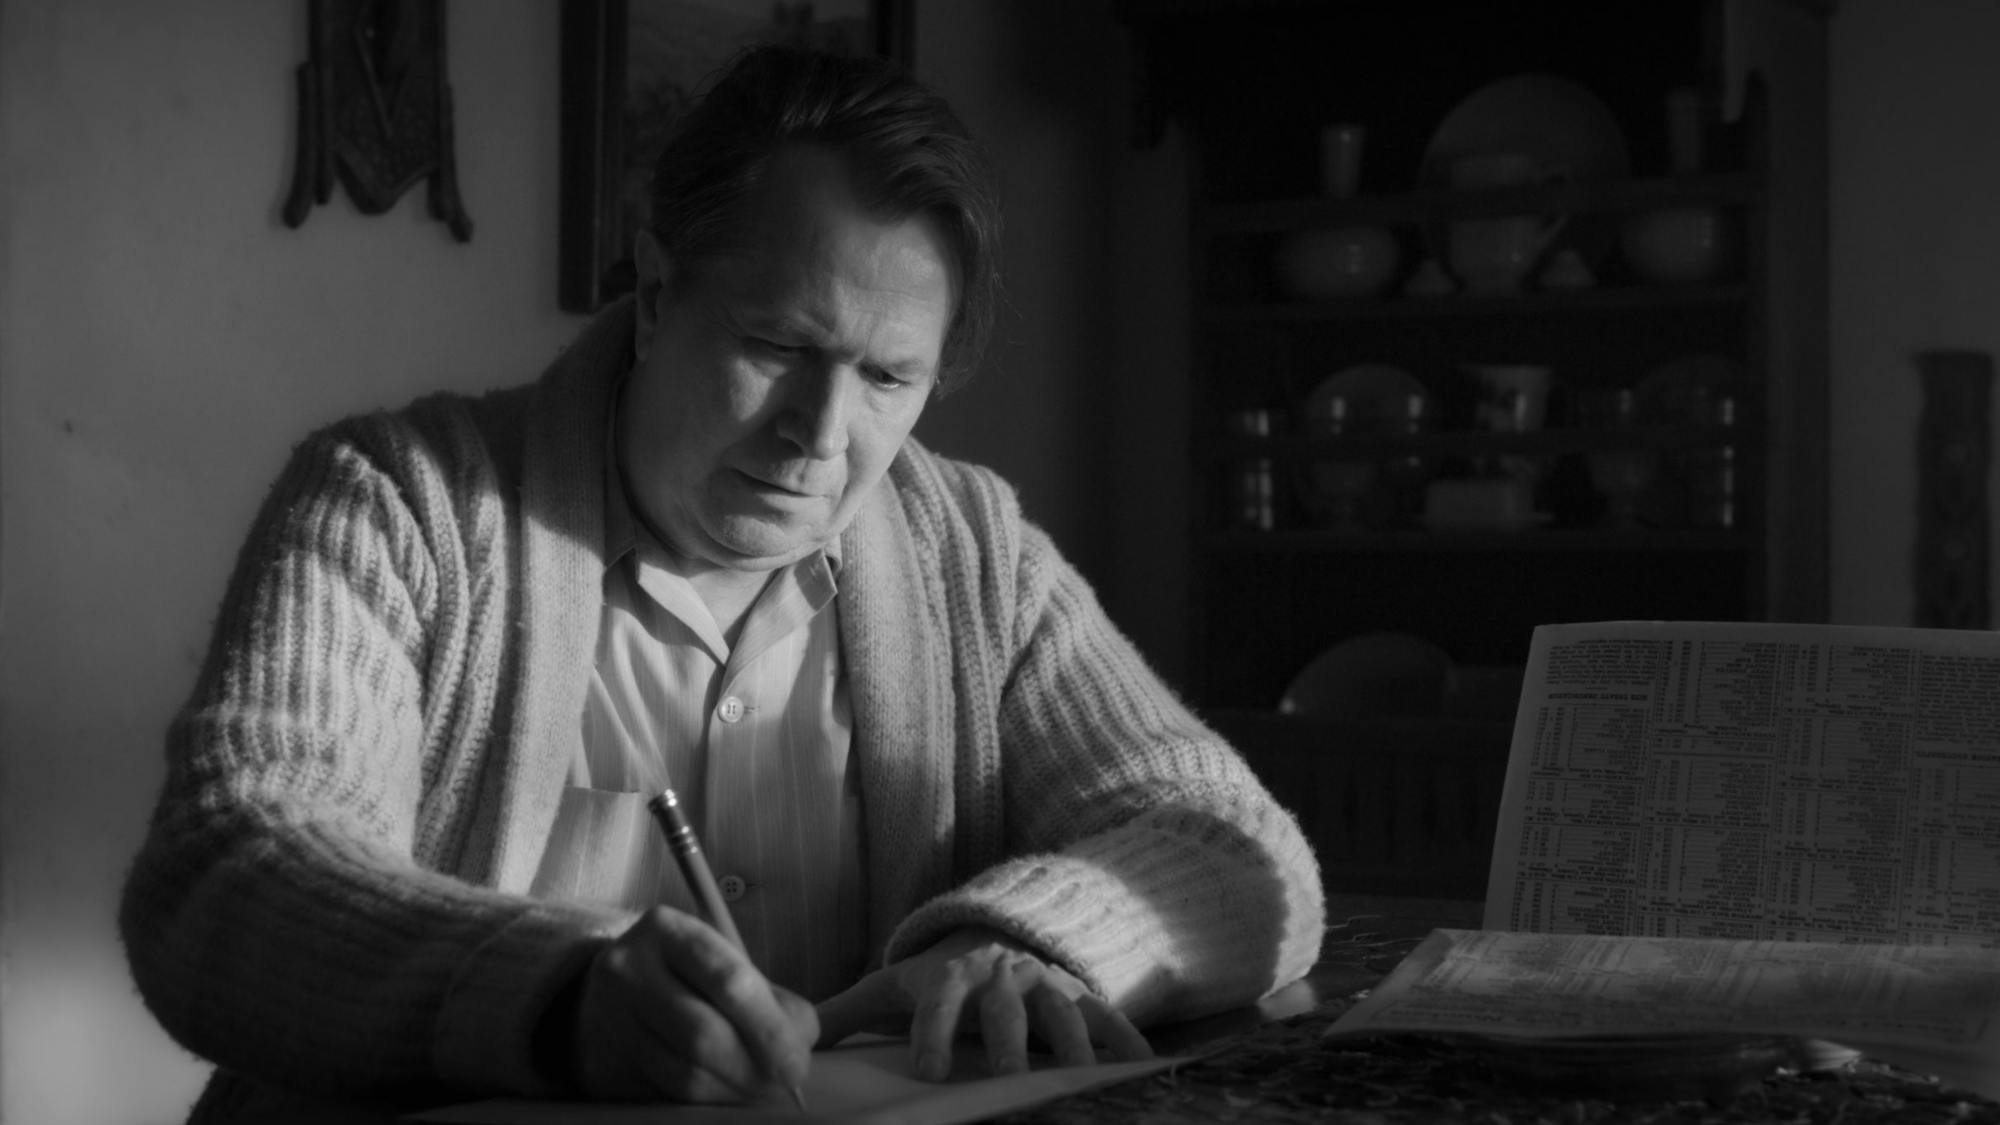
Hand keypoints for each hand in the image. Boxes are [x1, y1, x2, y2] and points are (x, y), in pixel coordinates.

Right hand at [565, 907, 817, 1103]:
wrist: (602, 998)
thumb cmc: (684, 979)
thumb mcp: (721, 965)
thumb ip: (768, 998)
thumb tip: (799, 1042)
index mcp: (668, 931)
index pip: (729, 982)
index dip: (770, 1028)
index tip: (797, 1063)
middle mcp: (629, 969)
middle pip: (705, 1034)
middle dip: (756, 1068)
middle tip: (786, 1083)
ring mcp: (610, 1018)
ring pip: (687, 1073)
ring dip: (736, 1091)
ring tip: (760, 1089)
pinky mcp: (604, 1063)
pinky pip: (669, 1093)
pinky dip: (709, 1099)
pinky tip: (726, 1092)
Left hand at [815, 927, 1151, 1081]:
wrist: (994, 933)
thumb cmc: (938, 974)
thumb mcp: (893, 986)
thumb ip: (846, 1012)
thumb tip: (790, 1040)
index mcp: (950, 975)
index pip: (938, 1001)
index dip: (932, 1033)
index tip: (927, 1071)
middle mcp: (998, 975)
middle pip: (1004, 1008)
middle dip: (1007, 1042)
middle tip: (1008, 1078)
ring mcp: (1042, 980)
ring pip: (1059, 1007)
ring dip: (1069, 1042)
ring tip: (1076, 1077)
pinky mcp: (1077, 991)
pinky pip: (1106, 1012)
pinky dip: (1124, 1036)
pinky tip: (1143, 1063)